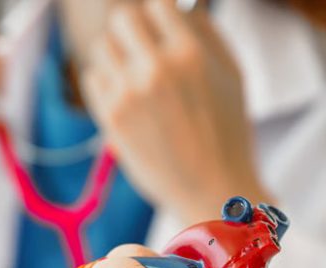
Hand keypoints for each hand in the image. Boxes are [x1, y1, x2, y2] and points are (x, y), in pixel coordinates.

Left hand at [81, 0, 269, 223]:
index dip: (158, 16)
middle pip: (122, 20)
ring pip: (103, 47)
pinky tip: (125, 99)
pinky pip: (92, 78)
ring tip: (136, 80)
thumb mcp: (233, 74)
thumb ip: (206, 32)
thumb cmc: (228, 132)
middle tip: (143, 52)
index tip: (160, 29)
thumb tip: (181, 7)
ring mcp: (129, 94)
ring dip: (116, 57)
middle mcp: (157, 69)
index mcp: (190, 53)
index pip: (157, 4)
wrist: (212, 190)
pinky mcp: (111, 117)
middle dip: (132, 32)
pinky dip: (105, 83)